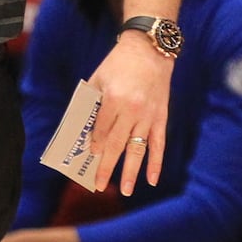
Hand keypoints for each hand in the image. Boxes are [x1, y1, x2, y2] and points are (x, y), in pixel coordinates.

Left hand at [87, 35, 172, 195]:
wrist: (150, 50)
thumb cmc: (118, 64)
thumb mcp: (98, 78)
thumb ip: (89, 103)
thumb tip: (80, 129)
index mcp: (113, 98)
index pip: (101, 130)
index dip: (94, 145)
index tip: (89, 157)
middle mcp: (132, 110)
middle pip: (116, 145)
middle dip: (106, 167)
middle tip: (97, 185)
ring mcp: (148, 115)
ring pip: (137, 149)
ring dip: (130, 172)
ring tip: (124, 191)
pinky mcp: (161, 117)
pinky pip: (158, 144)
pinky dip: (155, 163)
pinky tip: (151, 180)